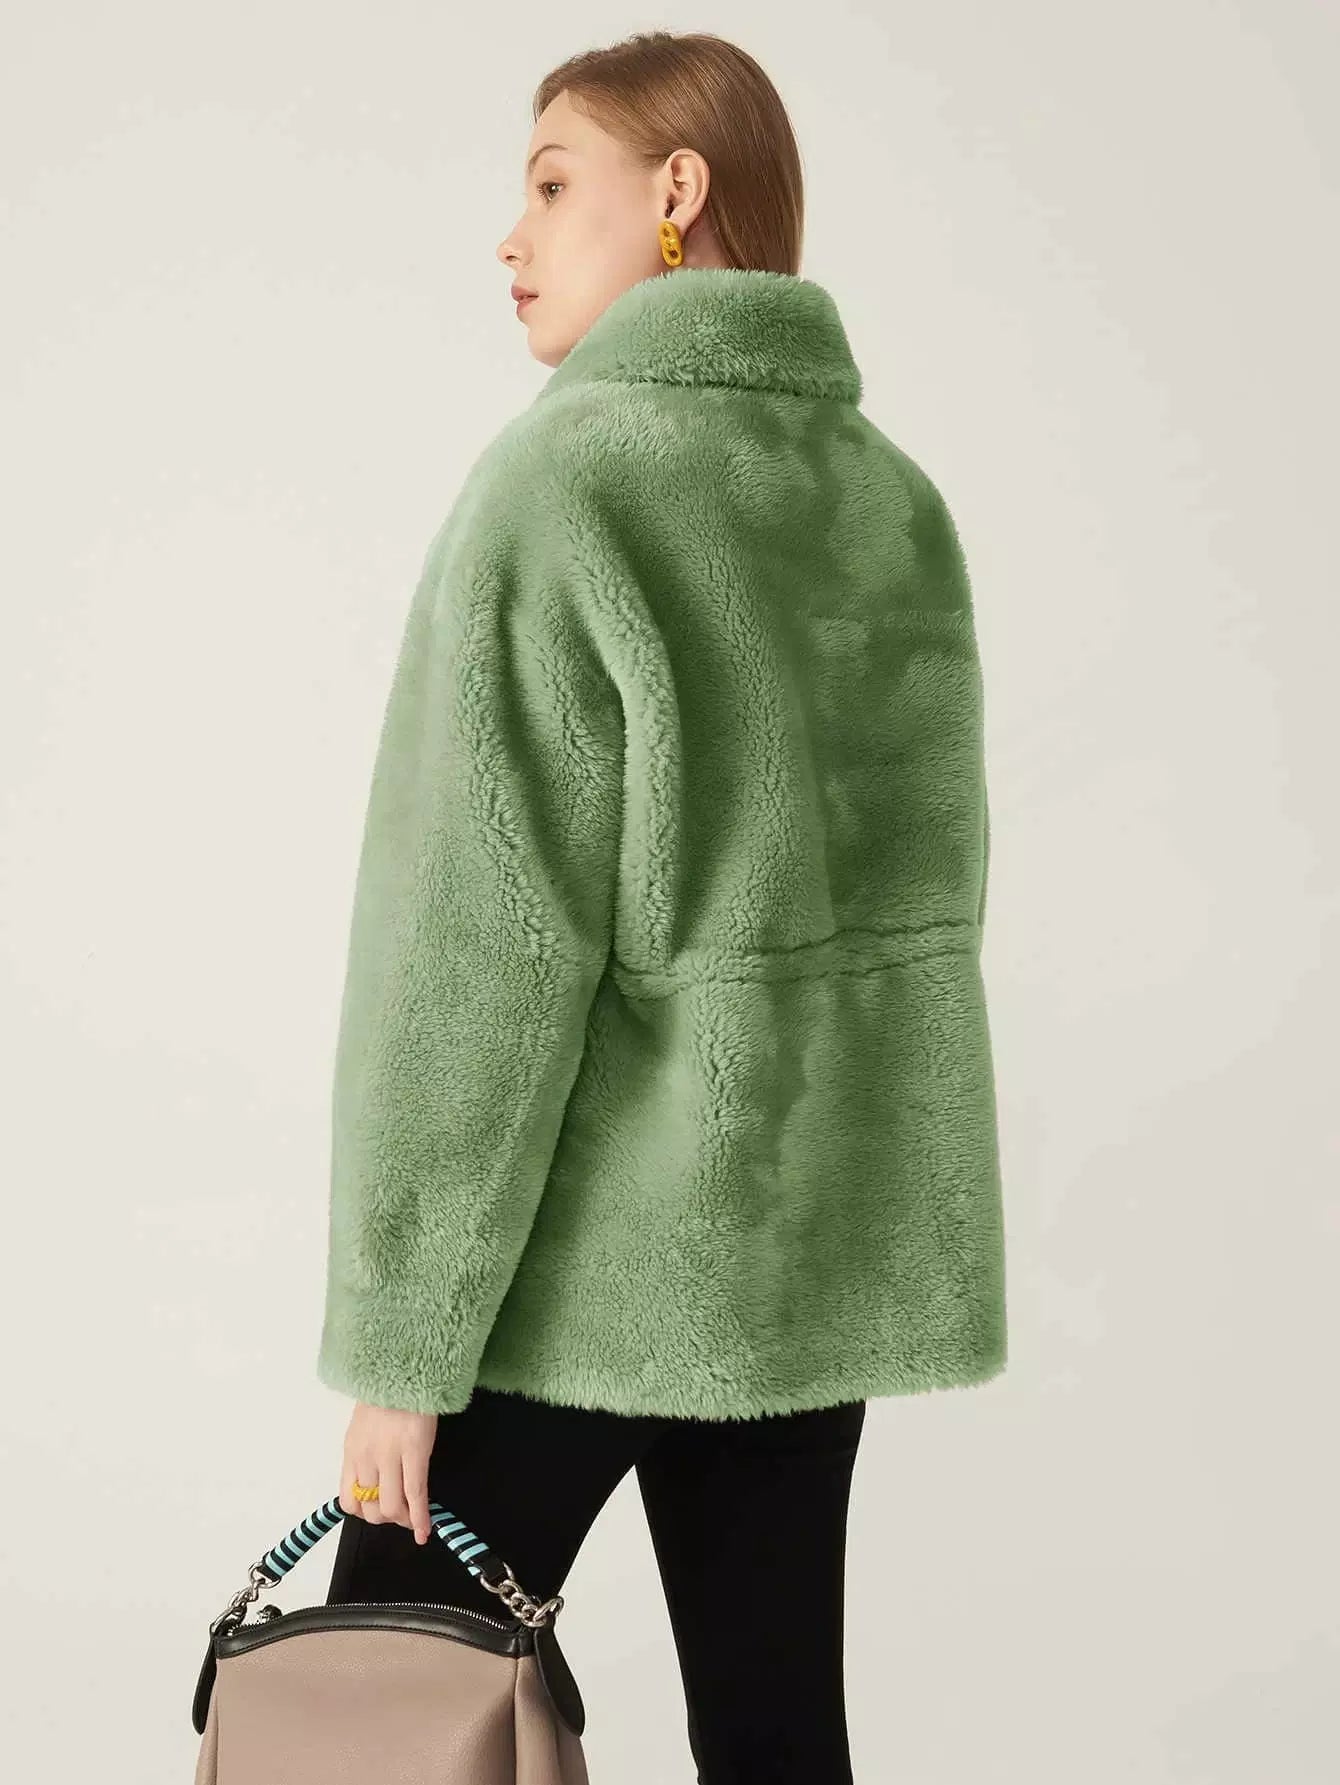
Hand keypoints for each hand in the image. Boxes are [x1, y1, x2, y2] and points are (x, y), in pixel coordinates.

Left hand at [338, 1402, 438, 1544]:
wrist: (405, 1368)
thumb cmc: (388, 1394)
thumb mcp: (364, 1426)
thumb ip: (365, 1453)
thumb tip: (374, 1480)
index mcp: (352, 1451)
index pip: (348, 1500)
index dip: (364, 1513)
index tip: (379, 1511)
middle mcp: (366, 1458)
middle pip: (371, 1509)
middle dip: (387, 1518)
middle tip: (402, 1514)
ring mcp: (390, 1456)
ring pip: (392, 1507)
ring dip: (404, 1520)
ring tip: (414, 1520)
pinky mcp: (415, 1452)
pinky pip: (416, 1494)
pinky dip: (421, 1518)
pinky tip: (426, 1530)